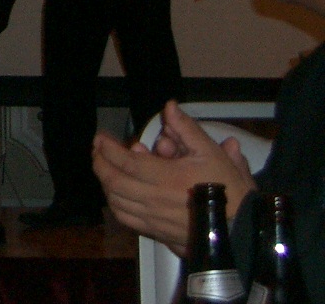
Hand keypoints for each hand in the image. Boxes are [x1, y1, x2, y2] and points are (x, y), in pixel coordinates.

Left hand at [92, 101, 255, 254]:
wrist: (243, 229)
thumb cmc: (228, 189)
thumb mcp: (211, 152)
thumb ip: (186, 129)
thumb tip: (169, 106)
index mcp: (165, 177)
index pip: (125, 161)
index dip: (108, 148)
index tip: (100, 137)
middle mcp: (154, 199)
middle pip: (113, 182)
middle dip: (100, 163)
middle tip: (97, 150)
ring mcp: (153, 219)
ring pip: (116, 201)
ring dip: (106, 183)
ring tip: (105, 168)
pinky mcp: (157, 233)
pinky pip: (126, 219)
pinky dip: (115, 204)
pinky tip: (116, 195)